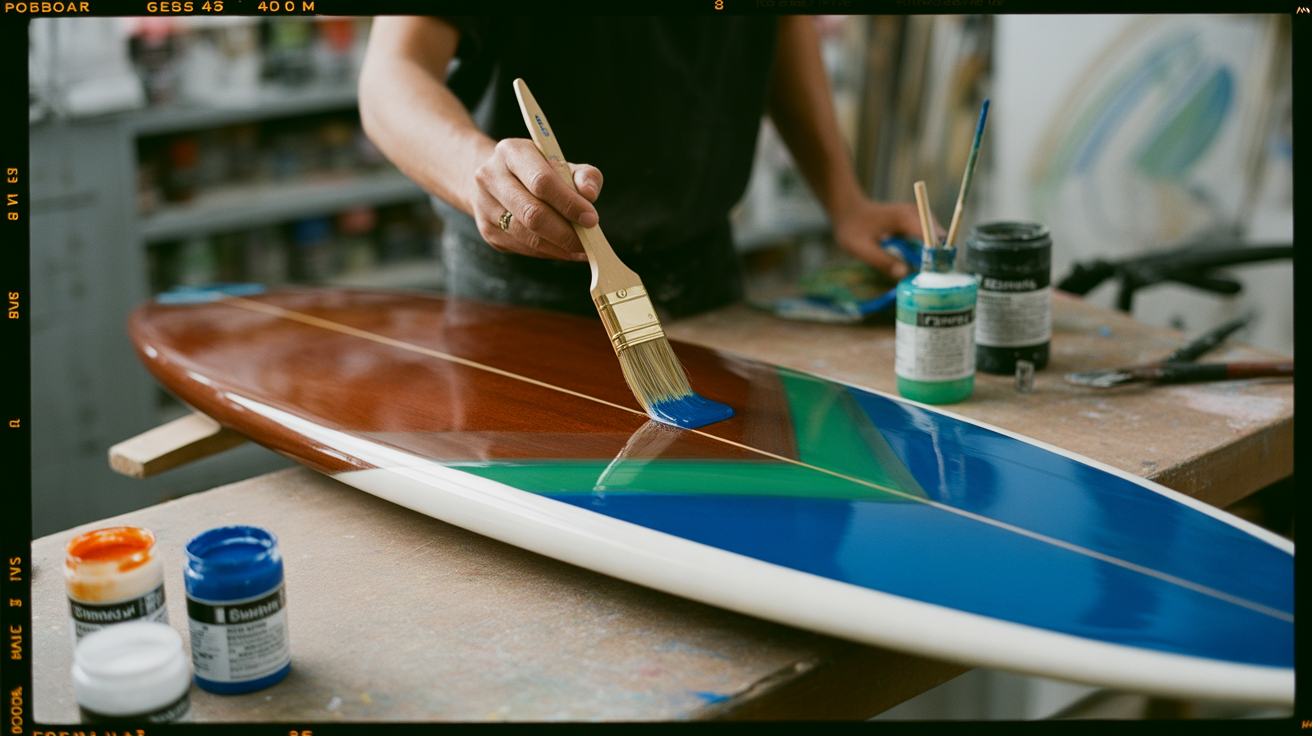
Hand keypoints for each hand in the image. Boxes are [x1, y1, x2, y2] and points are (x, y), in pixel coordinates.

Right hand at [470, 138, 602, 260]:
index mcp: (511, 152)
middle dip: (565, 232)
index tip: (592, 219)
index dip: (568, 203)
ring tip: (581, 250)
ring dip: (559, 247)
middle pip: (532, 213)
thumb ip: (584, 174)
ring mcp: (485, 206)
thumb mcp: (562, 162)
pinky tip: (564, 250)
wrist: (495, 178)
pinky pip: (523, 248)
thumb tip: (590, 194)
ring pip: (527, 236)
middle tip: (589, 242)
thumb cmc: (536, 170)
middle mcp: (491, 177)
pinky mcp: (487, 230)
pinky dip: (548, 252)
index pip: (542, 182)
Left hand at [831, 198, 942, 279]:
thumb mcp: (861, 248)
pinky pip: (928, 236)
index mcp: (906, 218)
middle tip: (935, 278)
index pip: (931, 236)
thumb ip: (882, 260)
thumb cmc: (852, 228)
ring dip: (935, 253)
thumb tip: (905, 274)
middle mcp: (916, 213)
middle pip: (938, 235)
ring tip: (931, 273)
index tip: (937, 273)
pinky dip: (929, 249)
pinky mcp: (915, 221)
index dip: (937, 255)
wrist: (848, 210)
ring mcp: (917, 216)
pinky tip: (923, 264)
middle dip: (939, 256)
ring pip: (936, 236)